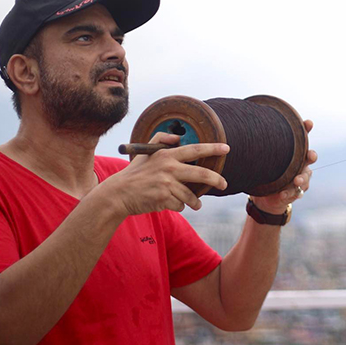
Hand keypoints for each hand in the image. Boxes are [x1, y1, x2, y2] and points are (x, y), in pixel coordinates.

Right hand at [99, 132, 229, 216]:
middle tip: (224, 184)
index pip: (195, 149)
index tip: (226, 148)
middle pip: (201, 174)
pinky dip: (178, 207)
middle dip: (217, 180)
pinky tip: (170, 204)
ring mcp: (166, 185)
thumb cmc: (135, 173)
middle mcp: (168, 168)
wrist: (118, 194)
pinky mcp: (164, 199)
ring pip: (191, 195)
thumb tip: (178, 137)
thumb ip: (161, 140)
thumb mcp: (145, 152)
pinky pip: (180, 206)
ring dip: (194, 202)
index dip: (212, 148)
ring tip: (195, 204)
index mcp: (167, 155)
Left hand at [253, 119, 316, 214]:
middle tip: (310, 155)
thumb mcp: (262, 158)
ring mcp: (300, 179)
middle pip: (310, 158)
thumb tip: (244, 123)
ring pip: (306, 177)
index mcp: (294, 153)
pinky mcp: (295, 193)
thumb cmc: (265, 172)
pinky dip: (289, 193)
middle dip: (311, 156)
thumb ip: (259, 144)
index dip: (306, 130)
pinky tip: (283, 193)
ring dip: (302, 178)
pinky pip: (295, 193)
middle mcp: (301, 164)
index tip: (308, 123)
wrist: (266, 196)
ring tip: (296, 180)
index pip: (302, 138)